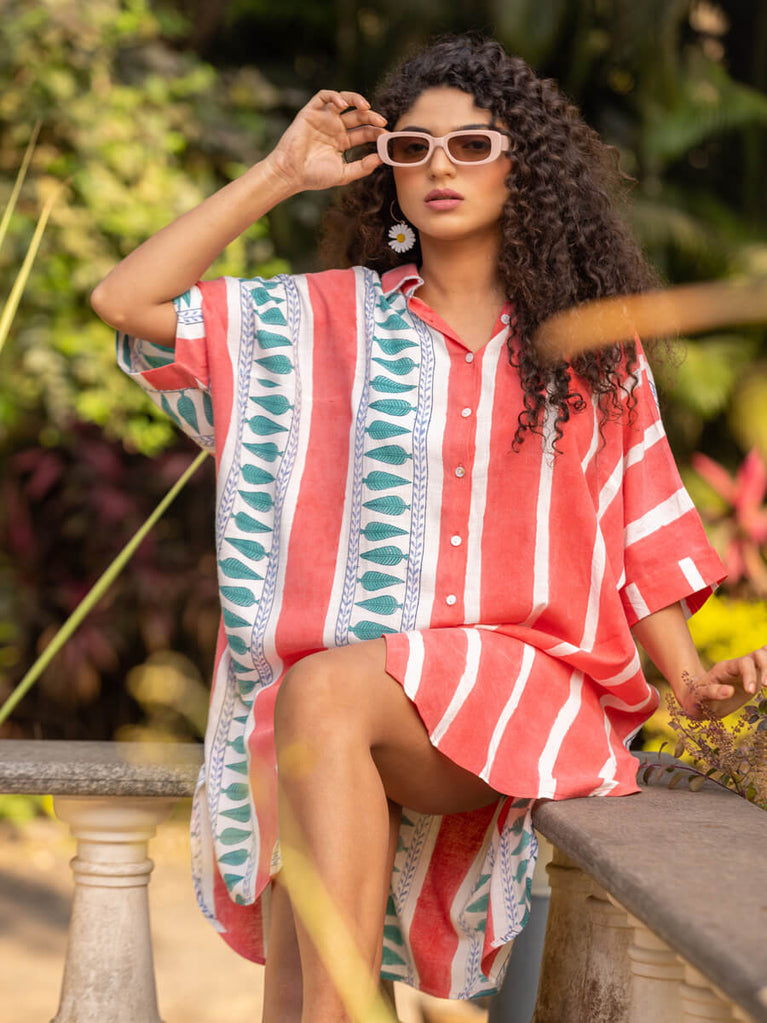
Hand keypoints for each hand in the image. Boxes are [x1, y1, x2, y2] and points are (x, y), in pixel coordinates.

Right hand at [265, 89, 385, 193]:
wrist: (291, 174)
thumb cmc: (314, 177)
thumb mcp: (343, 174)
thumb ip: (362, 167)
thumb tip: (381, 158)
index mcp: (342, 142)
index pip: (364, 132)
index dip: (376, 132)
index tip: (385, 136)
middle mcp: (334, 128)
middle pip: (358, 116)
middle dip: (371, 117)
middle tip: (381, 121)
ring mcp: (323, 119)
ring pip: (343, 101)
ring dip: (356, 100)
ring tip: (366, 107)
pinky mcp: (311, 112)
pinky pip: (324, 97)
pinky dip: (334, 96)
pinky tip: (343, 104)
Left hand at [678, 645, 766, 718]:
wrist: (697, 699)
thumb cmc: (696, 697)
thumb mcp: (698, 696)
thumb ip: (712, 692)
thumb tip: (729, 691)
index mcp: (725, 668)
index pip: (744, 663)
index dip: (750, 675)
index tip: (750, 692)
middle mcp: (739, 666)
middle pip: (759, 655)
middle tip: (766, 686)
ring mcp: (748, 672)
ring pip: (764, 658)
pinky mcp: (754, 679)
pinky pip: (765, 668)